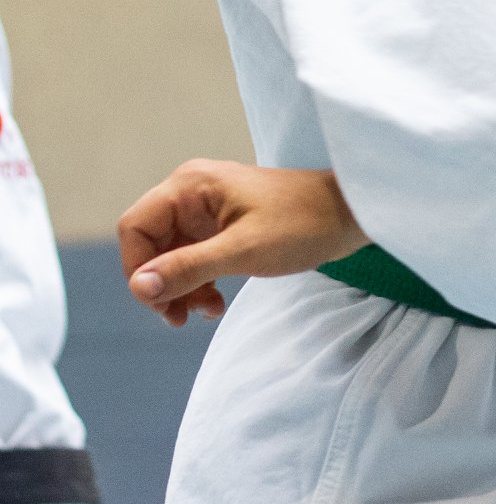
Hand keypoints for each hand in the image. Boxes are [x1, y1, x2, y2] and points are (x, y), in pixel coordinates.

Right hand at [118, 160, 365, 326]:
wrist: (351, 216)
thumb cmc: (304, 224)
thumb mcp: (243, 251)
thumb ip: (189, 268)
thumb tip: (138, 287)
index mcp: (191, 185)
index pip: (135, 228)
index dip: (137, 270)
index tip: (160, 303)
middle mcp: (193, 192)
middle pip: (149, 245)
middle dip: (161, 285)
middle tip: (181, 318)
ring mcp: (208, 209)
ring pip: (169, 256)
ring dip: (180, 289)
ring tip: (204, 313)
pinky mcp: (223, 226)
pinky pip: (192, 258)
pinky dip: (197, 283)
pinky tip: (214, 304)